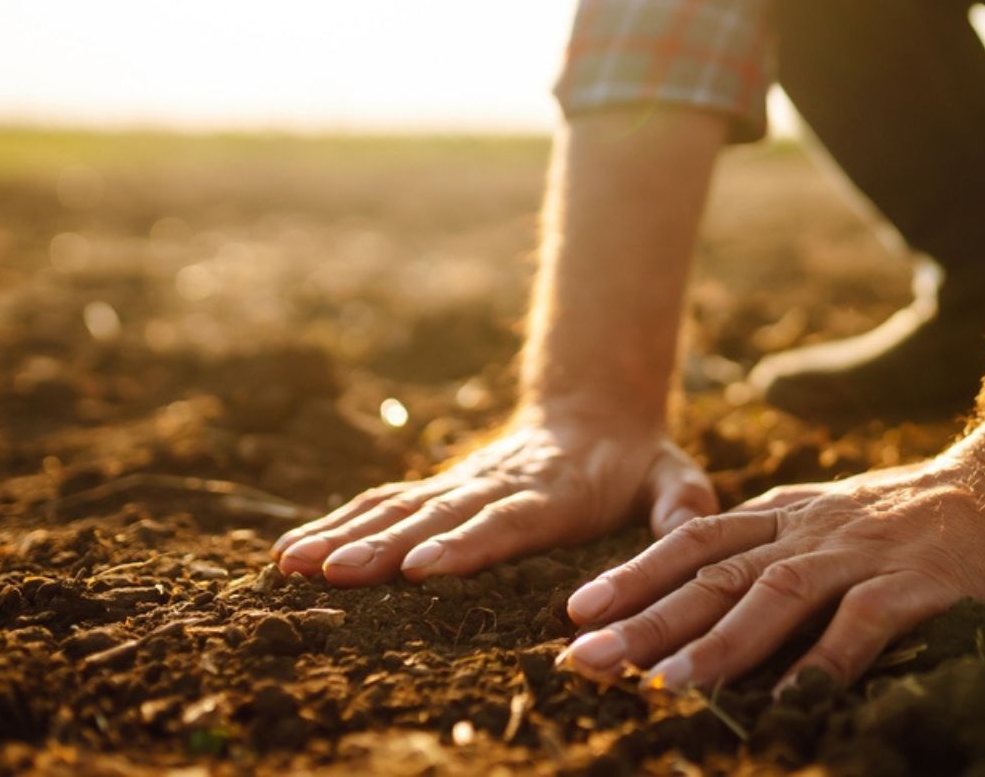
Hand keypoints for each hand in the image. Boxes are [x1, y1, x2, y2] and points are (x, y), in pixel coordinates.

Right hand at [270, 405, 718, 585]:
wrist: (596, 412)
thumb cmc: (639, 463)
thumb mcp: (675, 478)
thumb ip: (683, 503)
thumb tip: (691, 525)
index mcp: (554, 492)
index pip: (507, 520)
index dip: (467, 543)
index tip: (423, 566)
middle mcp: (498, 485)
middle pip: (438, 516)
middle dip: (385, 546)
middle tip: (338, 573)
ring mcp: (462, 484)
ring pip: (398, 508)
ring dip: (346, 535)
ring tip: (294, 563)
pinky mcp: (440, 488)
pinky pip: (384, 504)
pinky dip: (338, 525)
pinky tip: (293, 551)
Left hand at [556, 429, 984, 690]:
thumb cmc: (936, 514)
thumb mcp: (848, 518)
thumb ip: (795, 548)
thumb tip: (731, 607)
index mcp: (796, 511)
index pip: (698, 538)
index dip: (636, 572)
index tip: (579, 609)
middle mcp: (816, 528)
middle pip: (713, 571)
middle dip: (644, 617)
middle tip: (581, 658)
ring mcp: (864, 553)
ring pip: (772, 595)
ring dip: (715, 643)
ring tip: (662, 685)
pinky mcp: (917, 582)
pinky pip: (861, 627)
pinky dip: (822, 664)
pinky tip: (788, 705)